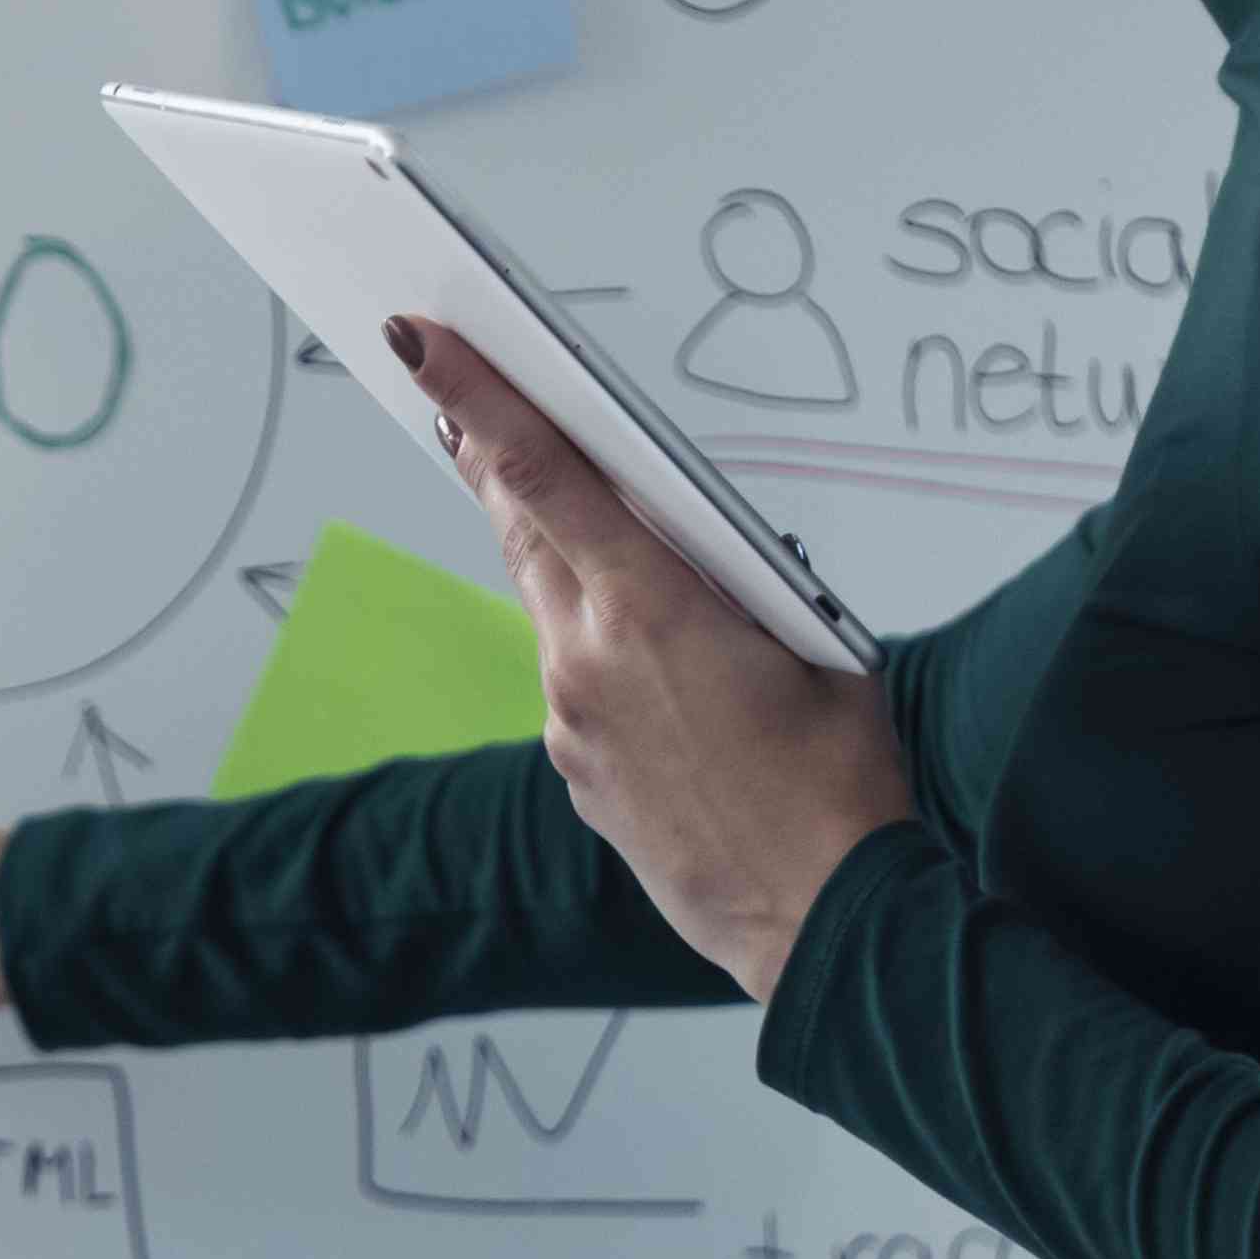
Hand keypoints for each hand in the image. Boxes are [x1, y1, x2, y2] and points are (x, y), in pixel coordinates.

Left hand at [398, 321, 914, 995]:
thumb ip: (728, 577)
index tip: (419, 338)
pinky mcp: (574, 771)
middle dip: (493, 458)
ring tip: (577, 517)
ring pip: (545, 605)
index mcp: (653, 608)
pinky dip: (594, 649)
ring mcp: (571, 721)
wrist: (823, 919)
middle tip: (457, 391)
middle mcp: (588, 659)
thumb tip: (680, 540)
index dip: (475, 396)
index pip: (542, 474)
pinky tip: (649, 666)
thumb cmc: (841, 780)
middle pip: (521, 528)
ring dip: (556, 557)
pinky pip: (570, 682)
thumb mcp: (811, 641)